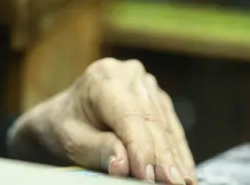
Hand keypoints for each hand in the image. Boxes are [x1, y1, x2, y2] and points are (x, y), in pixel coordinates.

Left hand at [7, 58, 195, 183]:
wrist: (64, 114)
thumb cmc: (65, 126)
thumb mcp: (73, 140)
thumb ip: (98, 149)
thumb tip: (124, 163)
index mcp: (103, 78)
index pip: (130, 116)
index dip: (142, 148)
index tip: (148, 175)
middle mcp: (128, 74)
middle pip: (151, 120)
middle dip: (163, 157)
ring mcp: (145, 83)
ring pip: (165, 124)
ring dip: (176, 156)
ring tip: (183, 182)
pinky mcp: (156, 97)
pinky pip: (170, 125)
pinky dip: (178, 150)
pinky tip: (185, 171)